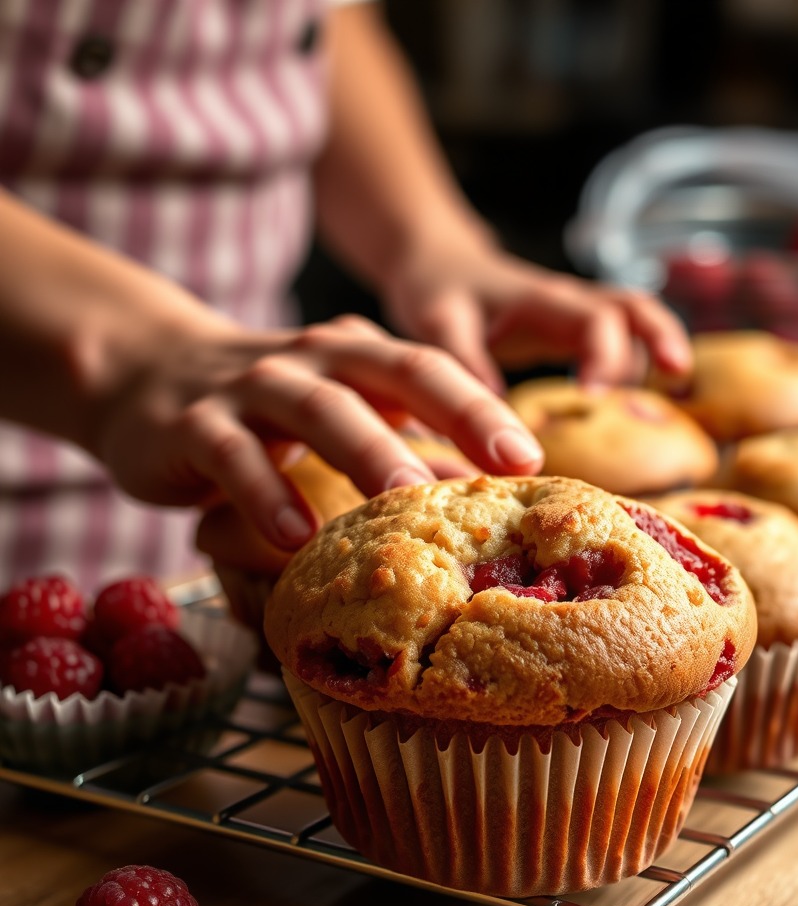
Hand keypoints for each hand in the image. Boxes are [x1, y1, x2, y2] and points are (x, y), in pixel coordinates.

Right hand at [90, 315, 544, 550]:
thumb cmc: (267, 409)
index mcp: (356, 356)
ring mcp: (250, 386)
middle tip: (504, 465)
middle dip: (454, 414)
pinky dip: (265, 491)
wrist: (142, 372)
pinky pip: (233, 455)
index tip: (532, 458)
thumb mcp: (338, 413)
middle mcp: (312, 360)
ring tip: (405, 500)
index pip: (430, 369)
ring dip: (364, 451)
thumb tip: (479, 495)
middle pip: (392, 373)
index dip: (483, 408)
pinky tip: (295, 535)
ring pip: (317, 409)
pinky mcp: (192, 425)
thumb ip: (401, 444)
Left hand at [378, 235, 690, 391]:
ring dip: (658, 348)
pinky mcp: (574, 330)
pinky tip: (637, 403)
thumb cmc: (439, 292)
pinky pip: (620, 338)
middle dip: (661, 337)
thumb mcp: (438, 325)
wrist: (437, 264)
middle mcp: (569, 302)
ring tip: (675, 391)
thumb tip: (493, 414)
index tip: (595, 396)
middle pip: (634, 307)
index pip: (593, 319)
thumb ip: (465, 363)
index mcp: (541, 300)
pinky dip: (638, 363)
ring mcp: (576, 314)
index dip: (605, 356)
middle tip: (678, 374)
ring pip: (635, 319)